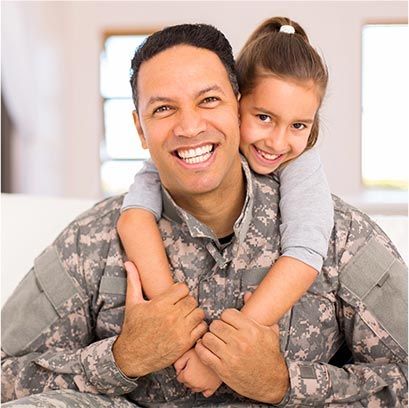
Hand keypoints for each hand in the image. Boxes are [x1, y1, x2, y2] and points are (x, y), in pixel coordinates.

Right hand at [113, 262, 206, 377]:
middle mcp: (171, 316)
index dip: (180, 291)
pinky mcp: (185, 343)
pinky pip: (201, 328)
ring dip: (194, 313)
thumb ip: (134, 281)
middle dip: (186, 302)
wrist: (132, 356)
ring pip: (199, 312)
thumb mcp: (132, 303)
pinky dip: (198, 326)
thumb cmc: (132, 328)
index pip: (183, 288)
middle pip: (192, 300)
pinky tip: (189, 327)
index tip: (175, 297)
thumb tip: (129, 262)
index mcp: (160, 304)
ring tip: (185, 316)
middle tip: (180, 307)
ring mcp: (180, 330)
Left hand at [174, 348, 221, 396]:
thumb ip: (178, 362)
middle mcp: (195, 384)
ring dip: (194, 381)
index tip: (186, 365)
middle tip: (193, 366)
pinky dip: (204, 389)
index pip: (179, 377)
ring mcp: (204, 387)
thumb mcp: (187, 353)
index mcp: (187, 376)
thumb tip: (177, 370)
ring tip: (199, 370)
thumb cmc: (204, 351)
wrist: (219, 354)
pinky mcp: (213, 387)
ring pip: (195, 388)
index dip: (182, 370)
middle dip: (188, 376)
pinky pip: (206, 393)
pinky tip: (204, 381)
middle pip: (186, 383)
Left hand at [195, 309, 288, 403]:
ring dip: (209, 338)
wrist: (271, 383)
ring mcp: (230, 357)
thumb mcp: (270, 332)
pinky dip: (201, 349)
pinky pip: (204, 354)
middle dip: (217, 327)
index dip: (226, 317)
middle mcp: (240, 342)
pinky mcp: (222, 370)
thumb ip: (258, 312)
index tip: (227, 322)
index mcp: (251, 330)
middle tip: (219, 332)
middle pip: (216, 324)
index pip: (227, 314)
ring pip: (208, 337)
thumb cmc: (270, 356)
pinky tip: (206, 348)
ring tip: (213, 340)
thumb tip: (247, 294)